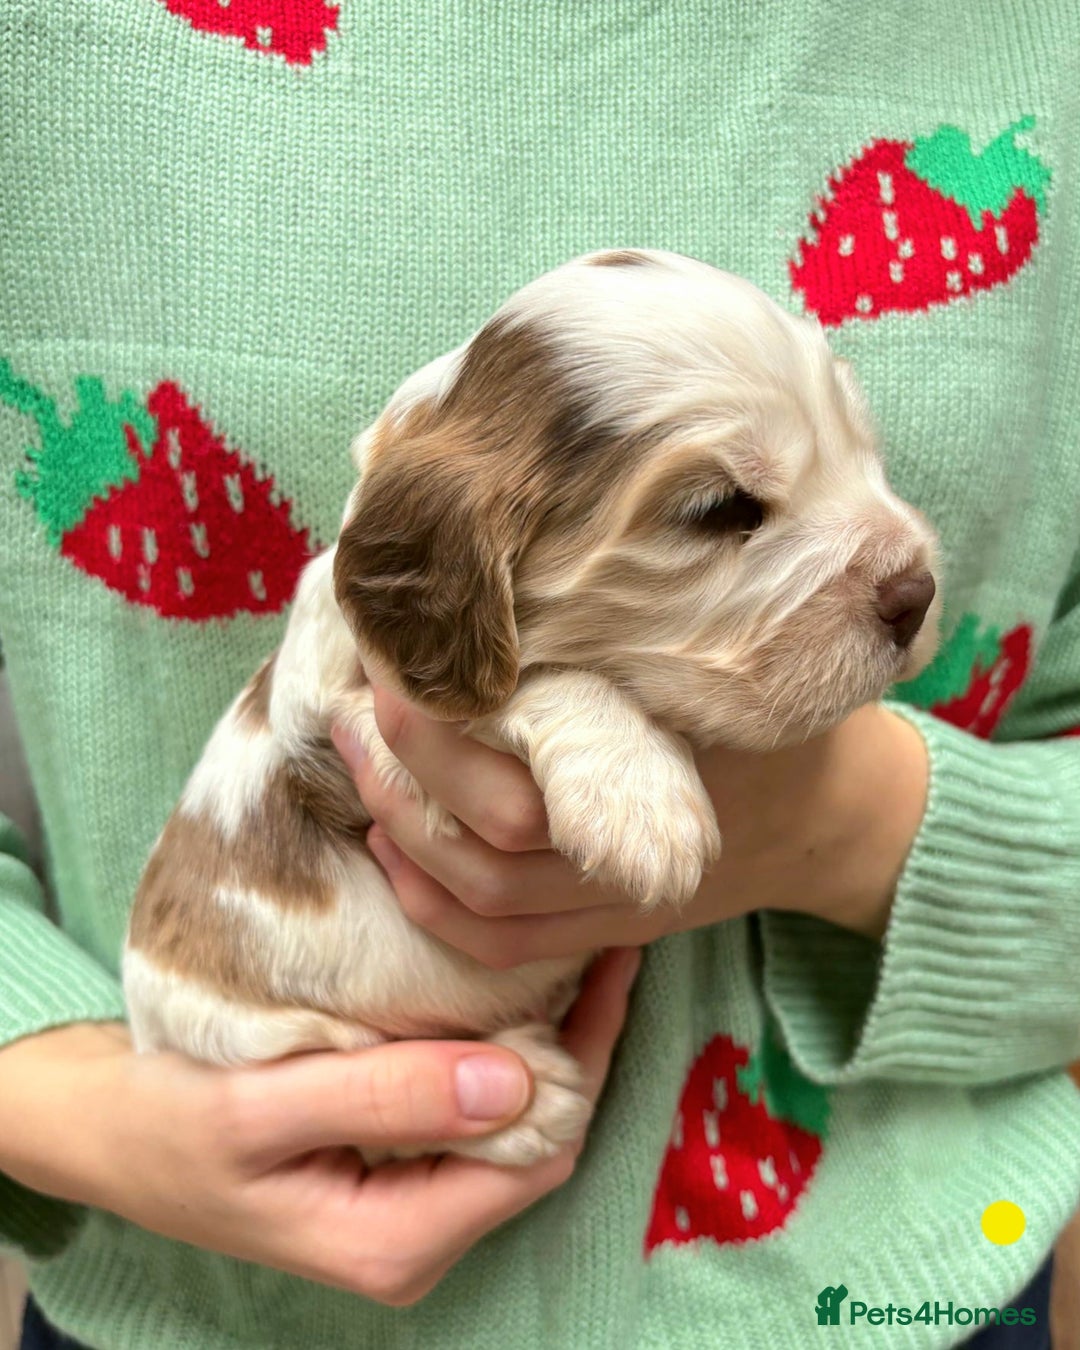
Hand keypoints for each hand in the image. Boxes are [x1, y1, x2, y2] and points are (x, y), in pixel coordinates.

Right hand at [0, 946, 637, 1305]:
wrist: (109, 1136)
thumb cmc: (170, 1126)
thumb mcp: (263, 1110)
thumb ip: (385, 1097)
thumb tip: (514, 1080)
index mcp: (396, 1240)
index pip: (537, 1150)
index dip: (586, 1055)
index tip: (608, 958)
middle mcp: (419, 1236)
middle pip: (540, 1139)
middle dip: (582, 1042)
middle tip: (603, 935)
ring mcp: (411, 1205)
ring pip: (515, 1122)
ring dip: (550, 1040)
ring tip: (574, 949)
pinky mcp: (397, 1169)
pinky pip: (477, 1111)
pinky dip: (505, 1047)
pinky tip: (515, 985)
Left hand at [333, 690, 928, 964]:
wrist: (837, 817)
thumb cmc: (782, 723)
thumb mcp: (729, 663)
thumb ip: (639, 642)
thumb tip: (526, 582)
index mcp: (659, 784)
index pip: (523, 775)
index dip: (443, 730)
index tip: (396, 666)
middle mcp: (628, 857)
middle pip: (487, 837)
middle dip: (405, 771)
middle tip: (354, 705)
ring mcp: (616, 906)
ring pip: (482, 899)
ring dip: (405, 837)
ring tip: (360, 768)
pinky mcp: (610, 929)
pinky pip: (506, 944)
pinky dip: (436, 909)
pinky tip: (392, 853)